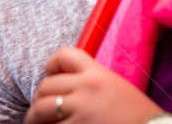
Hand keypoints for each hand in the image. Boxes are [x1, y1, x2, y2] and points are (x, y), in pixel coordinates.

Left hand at [24, 47, 162, 123]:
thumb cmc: (137, 116)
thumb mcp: (116, 88)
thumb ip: (90, 82)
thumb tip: (64, 86)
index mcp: (97, 74)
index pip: (64, 54)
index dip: (51, 64)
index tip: (49, 75)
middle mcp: (85, 88)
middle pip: (47, 84)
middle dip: (39, 98)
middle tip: (39, 109)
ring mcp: (79, 110)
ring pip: (42, 107)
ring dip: (34, 116)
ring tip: (35, 122)